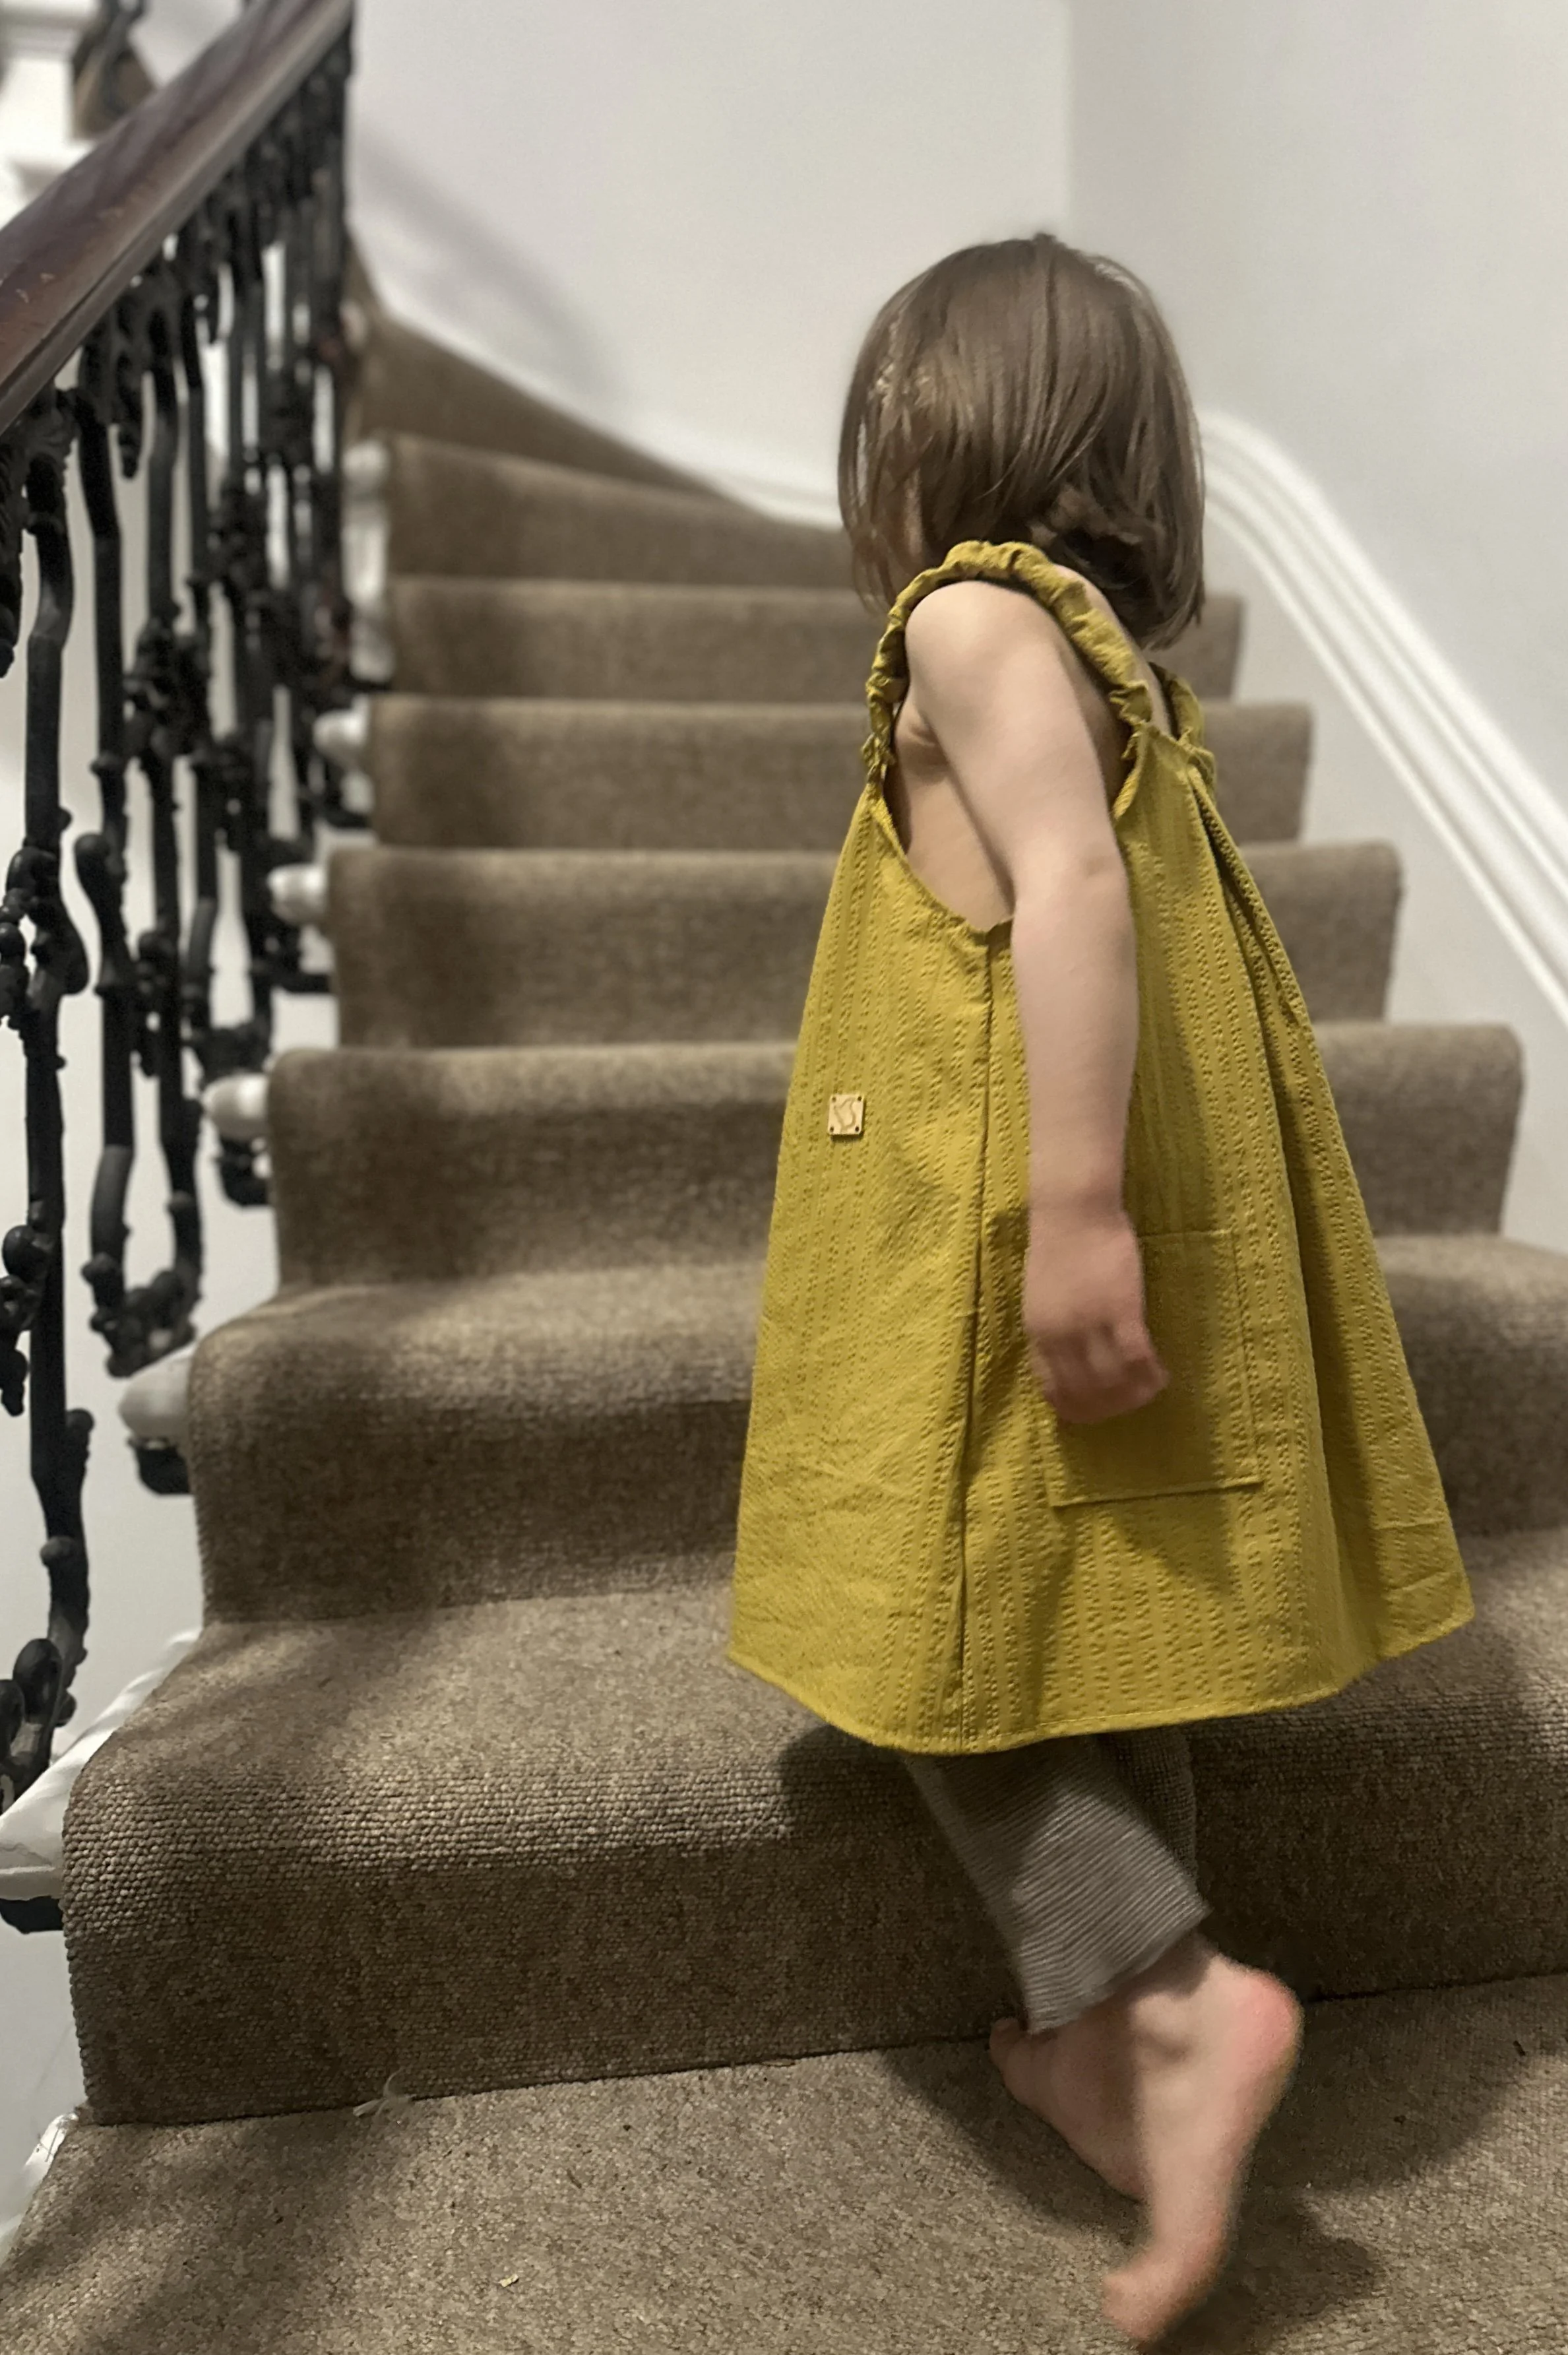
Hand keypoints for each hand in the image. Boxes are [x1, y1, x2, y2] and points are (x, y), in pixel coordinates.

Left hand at [1022, 1208, 1168, 1423]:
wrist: (1073, 1212)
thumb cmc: (1058, 1247)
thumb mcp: (1040, 1297)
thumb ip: (1052, 1329)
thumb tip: (1067, 1361)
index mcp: (1037, 1333)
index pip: (1054, 1389)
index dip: (1076, 1410)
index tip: (1095, 1415)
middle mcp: (1061, 1336)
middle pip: (1087, 1392)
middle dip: (1111, 1408)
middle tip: (1131, 1406)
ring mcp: (1091, 1325)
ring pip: (1115, 1381)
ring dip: (1136, 1395)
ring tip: (1150, 1391)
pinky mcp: (1121, 1310)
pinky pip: (1138, 1359)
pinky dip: (1151, 1374)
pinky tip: (1162, 1375)